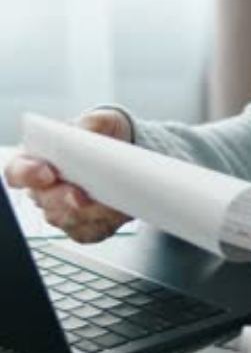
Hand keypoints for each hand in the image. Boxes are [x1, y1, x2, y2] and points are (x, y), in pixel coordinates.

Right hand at [4, 109, 133, 242]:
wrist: (130, 151)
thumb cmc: (105, 134)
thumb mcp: (102, 120)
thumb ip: (91, 124)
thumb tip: (86, 132)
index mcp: (38, 160)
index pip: (18, 171)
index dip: (29, 174)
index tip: (47, 172)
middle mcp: (45, 189)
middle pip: (45, 202)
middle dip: (65, 199)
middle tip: (82, 196)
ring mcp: (62, 210)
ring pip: (68, 220)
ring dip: (89, 212)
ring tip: (111, 201)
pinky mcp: (84, 226)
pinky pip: (89, 232)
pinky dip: (104, 224)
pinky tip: (118, 212)